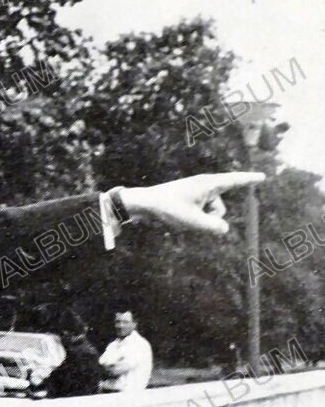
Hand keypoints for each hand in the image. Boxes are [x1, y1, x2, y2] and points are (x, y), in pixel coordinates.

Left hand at [119, 172, 264, 234]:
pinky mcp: (191, 202)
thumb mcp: (191, 221)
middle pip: (220, 210)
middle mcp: (205, 187)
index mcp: (208, 184)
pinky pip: (201, 217)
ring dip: (199, 221)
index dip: (249, 180)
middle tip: (184, 213)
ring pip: (210, 216)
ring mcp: (197, 195)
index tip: (262, 177)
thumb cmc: (167, 208)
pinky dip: (193, 221)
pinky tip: (178, 218)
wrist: (144, 204)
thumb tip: (224, 229)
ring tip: (179, 216)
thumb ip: (212, 226)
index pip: (234, 181)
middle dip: (209, 219)